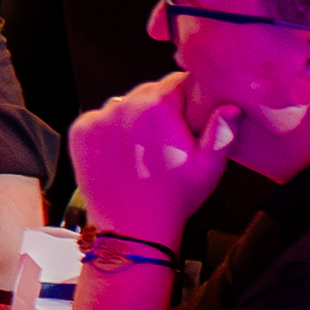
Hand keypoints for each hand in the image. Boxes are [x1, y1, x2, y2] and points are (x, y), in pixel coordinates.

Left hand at [63, 71, 236, 243]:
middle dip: (161, 107)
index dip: (189, 95)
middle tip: (169, 135)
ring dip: (134, 117)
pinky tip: (123, 153)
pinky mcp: (80, 132)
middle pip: (149, 92)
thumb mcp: (209, 167)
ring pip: (124, 105)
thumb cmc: (174, 198)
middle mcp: (124, 105)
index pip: (177, 81)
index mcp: (158, 106)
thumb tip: (230, 106)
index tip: (192, 111)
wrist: (130, 228)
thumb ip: (222, 131)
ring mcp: (98, 118)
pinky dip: (110, 129)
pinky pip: (99, 119)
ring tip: (145, 147)